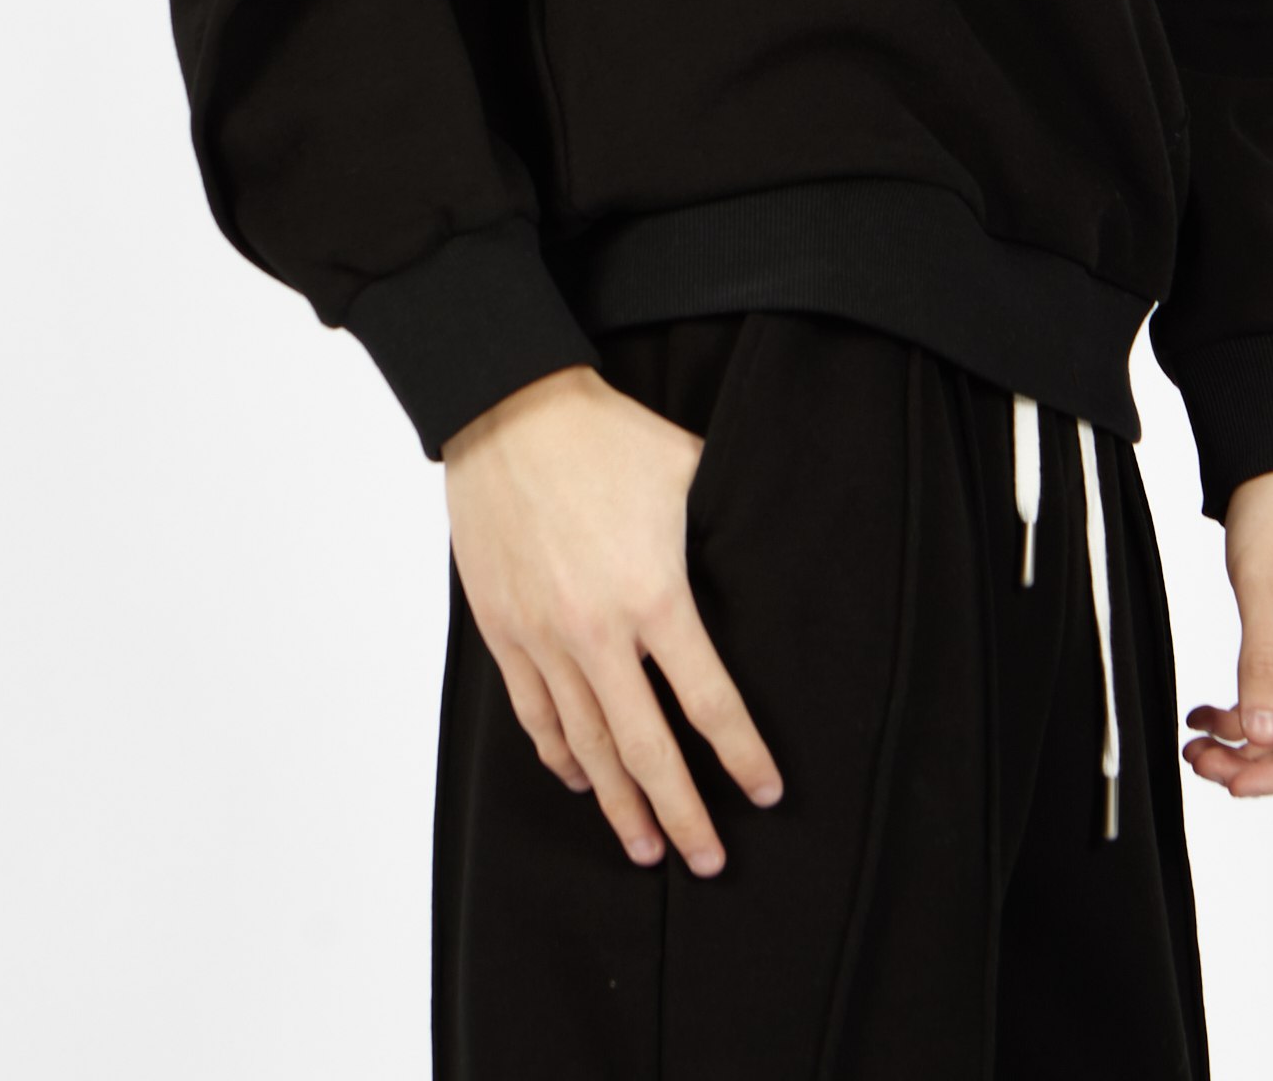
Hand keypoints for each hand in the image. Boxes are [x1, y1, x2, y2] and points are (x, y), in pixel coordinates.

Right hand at [441, 362, 784, 875]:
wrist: (509, 411)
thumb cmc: (607, 437)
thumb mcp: (688, 472)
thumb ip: (724, 524)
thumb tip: (769, 543)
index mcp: (654, 595)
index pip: (708, 700)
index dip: (741, 753)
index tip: (765, 793)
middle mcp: (597, 631)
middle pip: (646, 747)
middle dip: (682, 811)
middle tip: (708, 861)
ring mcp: (543, 637)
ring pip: (585, 745)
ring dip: (618, 802)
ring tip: (645, 846)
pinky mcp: (502, 629)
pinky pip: (534, 712)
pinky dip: (558, 754)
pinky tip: (580, 779)